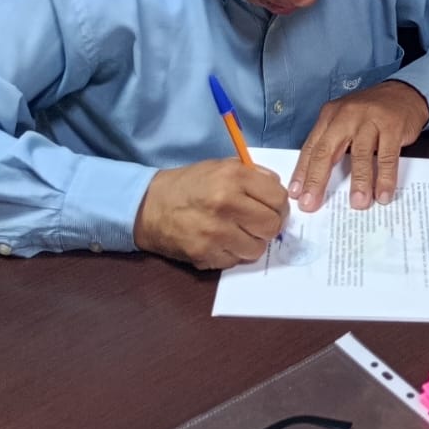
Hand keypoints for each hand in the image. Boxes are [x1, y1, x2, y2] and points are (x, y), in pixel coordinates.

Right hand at [133, 159, 288, 269]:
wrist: (150, 206)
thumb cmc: (189, 185)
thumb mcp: (220, 167)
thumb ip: (252, 175)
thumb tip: (277, 188)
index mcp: (233, 177)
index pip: (278, 198)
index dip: (279, 206)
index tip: (273, 208)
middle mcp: (226, 204)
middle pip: (272, 226)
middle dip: (269, 226)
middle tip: (258, 223)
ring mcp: (216, 232)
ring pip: (257, 248)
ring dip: (251, 242)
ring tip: (238, 232)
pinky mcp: (205, 254)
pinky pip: (235, 261)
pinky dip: (232, 253)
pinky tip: (220, 241)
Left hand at [289, 81, 428, 213]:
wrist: (404, 93)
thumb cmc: (371, 113)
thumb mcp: (346, 122)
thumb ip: (333, 145)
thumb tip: (318, 180)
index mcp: (331, 115)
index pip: (312, 147)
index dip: (302, 172)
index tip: (295, 194)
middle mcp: (347, 115)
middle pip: (327, 150)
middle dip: (317, 180)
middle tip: (311, 203)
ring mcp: (370, 120)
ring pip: (360, 154)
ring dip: (359, 182)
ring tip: (358, 204)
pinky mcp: (392, 126)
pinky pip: (387, 156)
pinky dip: (385, 178)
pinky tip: (383, 194)